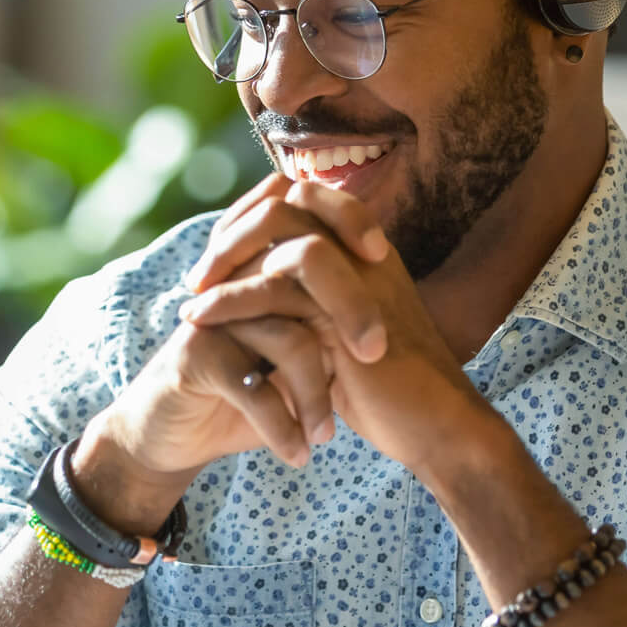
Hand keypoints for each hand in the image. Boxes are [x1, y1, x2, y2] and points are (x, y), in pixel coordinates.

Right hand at [72, 177, 379, 530]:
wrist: (174, 435)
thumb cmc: (245, 392)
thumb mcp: (293, 359)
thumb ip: (330, 327)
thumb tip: (400, 314)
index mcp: (261, 268)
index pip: (308, 213)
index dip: (349, 219)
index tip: (385, 260)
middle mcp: (237, 281)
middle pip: (304, 267)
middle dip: (350, 312)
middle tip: (374, 355)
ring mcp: (215, 316)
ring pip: (289, 338)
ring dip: (316, 394)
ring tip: (327, 436)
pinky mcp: (195, 355)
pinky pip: (254, 387)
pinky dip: (282, 427)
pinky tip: (297, 454)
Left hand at [178, 176, 490, 474]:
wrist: (434, 428)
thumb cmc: (389, 391)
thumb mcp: (342, 336)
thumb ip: (311, 304)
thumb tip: (260, 289)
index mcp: (367, 250)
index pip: (304, 198)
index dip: (254, 216)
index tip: (219, 255)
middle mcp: (364, 252)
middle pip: (288, 200)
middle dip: (234, 231)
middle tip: (199, 274)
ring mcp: (359, 275)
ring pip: (280, 232)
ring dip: (225, 258)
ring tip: (192, 296)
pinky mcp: (347, 312)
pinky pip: (276, 286)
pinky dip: (229, 299)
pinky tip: (199, 318)